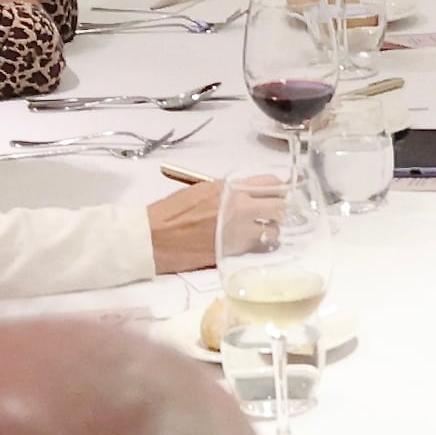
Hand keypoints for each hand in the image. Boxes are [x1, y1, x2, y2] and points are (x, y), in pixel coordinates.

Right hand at [149, 173, 268, 273]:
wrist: (155, 237)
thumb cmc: (173, 211)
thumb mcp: (203, 189)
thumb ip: (231, 190)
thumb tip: (252, 193)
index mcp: (231, 188)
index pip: (271, 182)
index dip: (278, 187)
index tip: (278, 192)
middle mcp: (241, 208)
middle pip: (280, 206)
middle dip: (279, 209)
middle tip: (272, 213)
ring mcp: (240, 232)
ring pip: (275, 230)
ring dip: (270, 230)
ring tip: (259, 231)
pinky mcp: (236, 252)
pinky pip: (261, 247)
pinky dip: (261, 245)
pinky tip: (251, 244)